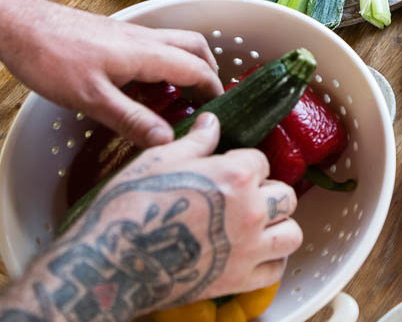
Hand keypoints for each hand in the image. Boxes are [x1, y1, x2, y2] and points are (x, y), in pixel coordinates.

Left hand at [0, 0, 222, 146]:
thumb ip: (131, 119)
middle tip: (206, 101)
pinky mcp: (113, 36)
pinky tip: (144, 86)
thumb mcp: (92, 99)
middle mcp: (145, 39)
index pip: (197, 69)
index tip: (219, 114)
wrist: (19, 25)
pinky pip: (153, 46)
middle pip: (195, 47)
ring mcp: (129, 35)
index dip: (213, 91)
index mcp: (147, 53)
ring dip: (187, 64)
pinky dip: (164, 63)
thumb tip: (168, 141)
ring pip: (175, 43)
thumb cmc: (53, 59)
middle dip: (208, 71)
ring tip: (179, 95)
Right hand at [45, 113, 299, 311]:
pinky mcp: (240, 280)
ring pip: (291, 232)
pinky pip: (276, 269)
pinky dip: (270, 261)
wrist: (110, 262)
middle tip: (245, 199)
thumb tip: (213, 121)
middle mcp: (252, 210)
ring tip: (259, 226)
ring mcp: (250, 248)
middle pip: (285, 196)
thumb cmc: (131, 205)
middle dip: (268, 193)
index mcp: (237, 175)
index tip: (226, 173)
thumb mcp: (160, 160)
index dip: (244, 165)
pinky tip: (254, 254)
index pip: (261, 161)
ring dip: (278, 227)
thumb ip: (196, 140)